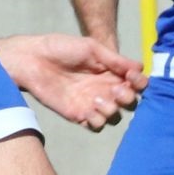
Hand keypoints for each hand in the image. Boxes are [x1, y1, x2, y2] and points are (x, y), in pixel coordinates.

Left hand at [0, 32, 146, 131]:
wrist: (33, 59)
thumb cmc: (60, 48)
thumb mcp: (91, 48)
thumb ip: (115, 59)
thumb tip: (140, 67)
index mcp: (111, 72)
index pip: (135, 83)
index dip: (139, 83)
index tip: (131, 77)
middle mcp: (104, 89)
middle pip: (129, 103)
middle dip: (128, 98)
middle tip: (116, 89)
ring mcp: (92, 103)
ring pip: (114, 117)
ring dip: (112, 110)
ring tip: (97, 99)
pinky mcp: (78, 114)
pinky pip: (96, 126)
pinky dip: (97, 120)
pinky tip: (88, 109)